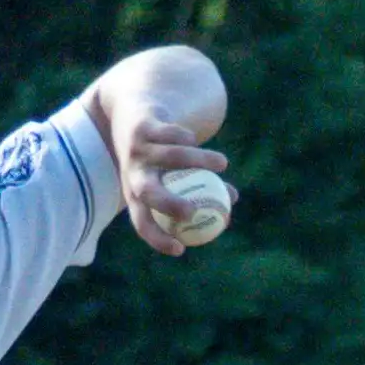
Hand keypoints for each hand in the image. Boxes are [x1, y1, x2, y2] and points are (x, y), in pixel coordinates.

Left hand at [115, 118, 230, 257]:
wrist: (131, 115)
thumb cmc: (159, 155)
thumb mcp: (175, 174)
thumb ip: (203, 187)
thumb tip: (233, 199)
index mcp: (135, 194)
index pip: (142, 223)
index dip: (157, 239)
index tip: (180, 250)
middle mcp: (133, 175)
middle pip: (147, 193)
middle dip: (169, 204)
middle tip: (194, 212)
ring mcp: (137, 151)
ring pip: (170, 157)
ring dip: (199, 161)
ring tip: (222, 165)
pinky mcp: (144, 128)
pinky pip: (171, 134)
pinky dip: (187, 139)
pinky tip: (195, 141)